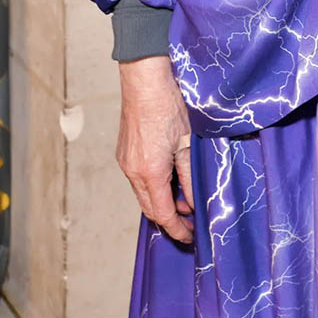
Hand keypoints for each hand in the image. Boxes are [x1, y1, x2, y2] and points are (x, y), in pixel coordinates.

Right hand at [116, 55, 194, 242]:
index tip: (189, 236)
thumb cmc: (167, 106)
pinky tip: (168, 179)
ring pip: (142, 194)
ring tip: (182, 199)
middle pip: (149, 208)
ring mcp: (125, 162)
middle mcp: (133, 171)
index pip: (162, 213)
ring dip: (160, 201)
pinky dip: (152, 186)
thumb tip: (194, 200)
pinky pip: (137, 179)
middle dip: (169, 219)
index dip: (176, 229)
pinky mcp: (124, 152)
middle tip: (188, 222)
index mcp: (150, 172)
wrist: (144, 81)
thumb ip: (189, 175)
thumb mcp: (187, 143)